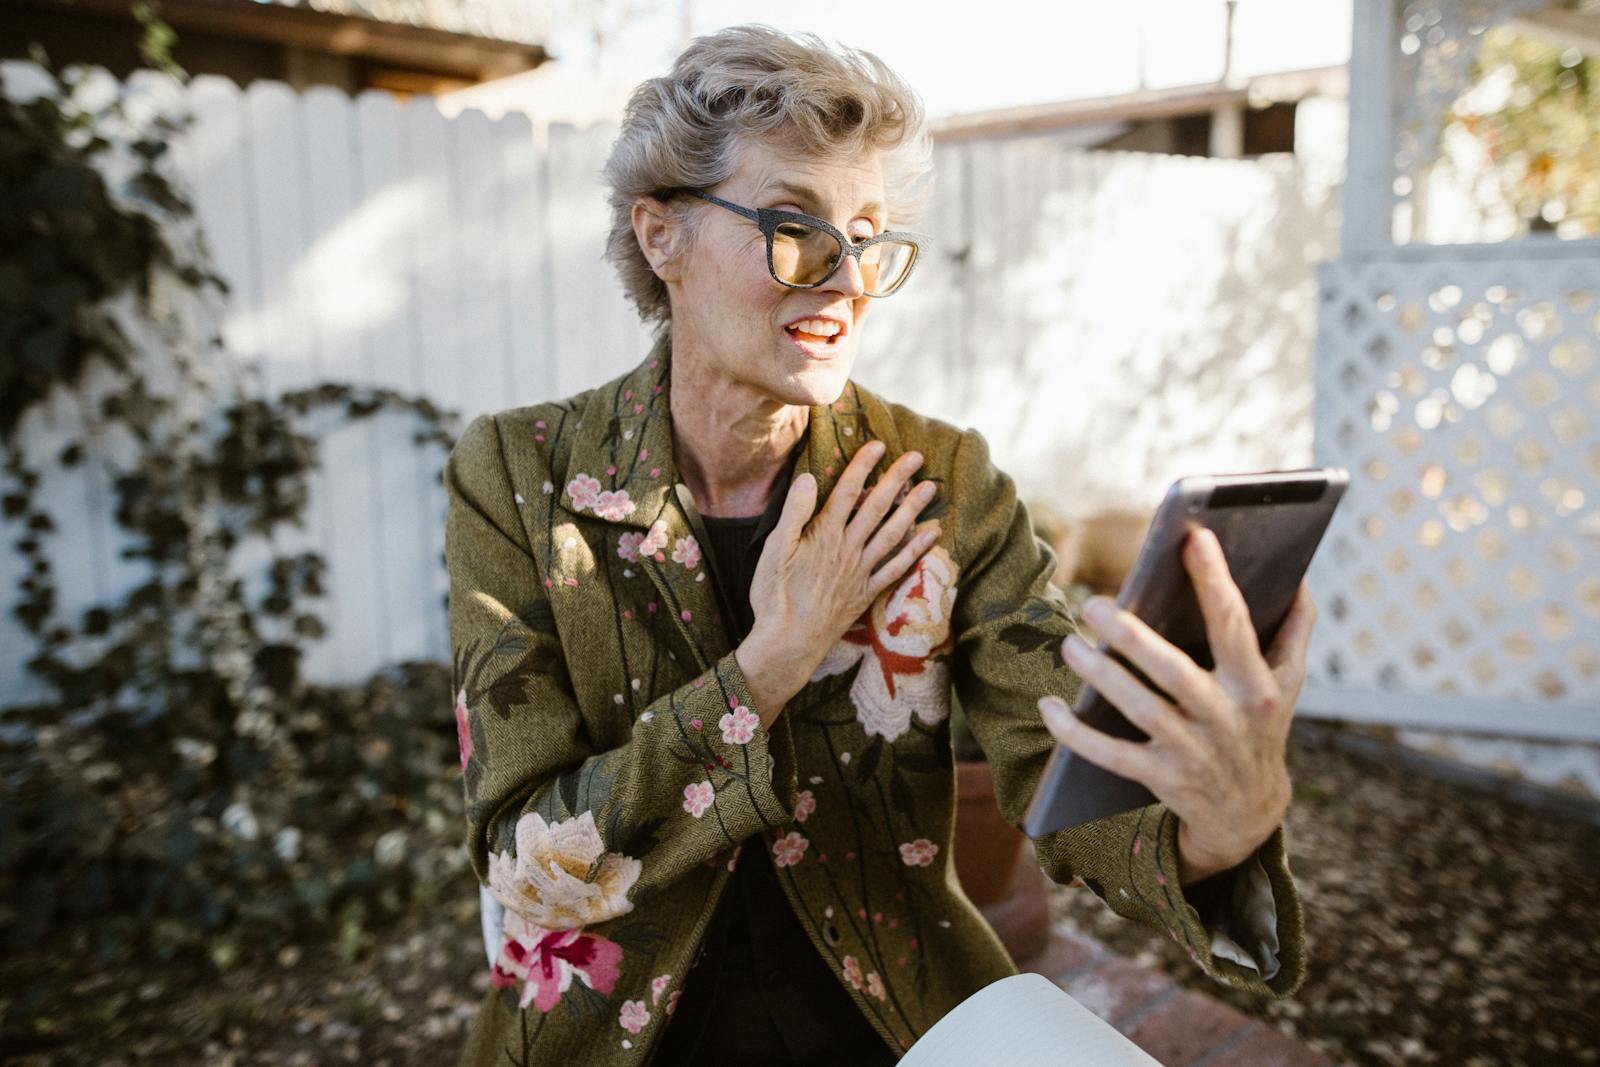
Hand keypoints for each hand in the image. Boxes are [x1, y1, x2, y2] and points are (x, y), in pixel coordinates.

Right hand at [737, 439, 939, 721]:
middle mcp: (848, 549)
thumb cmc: (774, 596)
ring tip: (930, 488)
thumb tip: (808, 477)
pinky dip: (915, 549)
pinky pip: (897, 567)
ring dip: (913, 508)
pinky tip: (930, 534)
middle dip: (897, 479)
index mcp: (824, 535)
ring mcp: (861, 571)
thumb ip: (794, 513)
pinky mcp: (867, 591)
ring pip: (892, 533)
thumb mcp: (773, 550)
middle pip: (876, 507)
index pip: (847, 492)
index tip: (879, 445)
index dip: (863, 466)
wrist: (788, 642)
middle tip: (917, 457)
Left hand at [1038, 527, 1316, 883]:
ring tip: (1071, 643)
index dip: (1215, 582)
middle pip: (1176, 673)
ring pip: (1141, 711)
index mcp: (1256, 686)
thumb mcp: (1287, 682)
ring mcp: (1193, 752)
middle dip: (1134, 638)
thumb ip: (1294, 627)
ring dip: (1102, 678)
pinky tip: (1050, 706)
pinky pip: (1112, 757)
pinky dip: (1077, 735)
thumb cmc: (1260, 726)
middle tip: (1094, 604)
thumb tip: (1299, 573)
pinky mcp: (1162, 778)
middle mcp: (1226, 719)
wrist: (1249, 814)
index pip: (1235, 626)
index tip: (1193, 538)